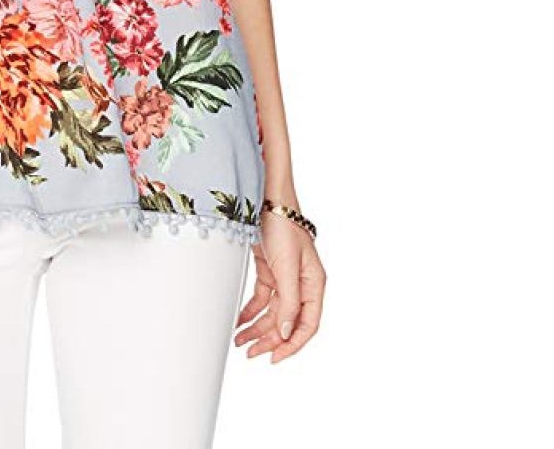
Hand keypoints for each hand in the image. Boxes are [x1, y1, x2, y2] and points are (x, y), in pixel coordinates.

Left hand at [233, 203, 324, 361]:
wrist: (265, 196)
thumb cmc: (282, 225)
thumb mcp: (286, 267)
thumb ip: (288, 302)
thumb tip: (286, 333)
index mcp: (314, 284)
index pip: (307, 325)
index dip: (292, 345)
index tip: (274, 358)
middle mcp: (301, 283)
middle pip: (288, 322)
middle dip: (269, 339)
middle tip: (250, 352)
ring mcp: (285, 277)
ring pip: (273, 312)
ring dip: (257, 328)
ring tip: (240, 340)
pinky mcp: (269, 269)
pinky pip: (262, 298)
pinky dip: (251, 310)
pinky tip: (240, 320)